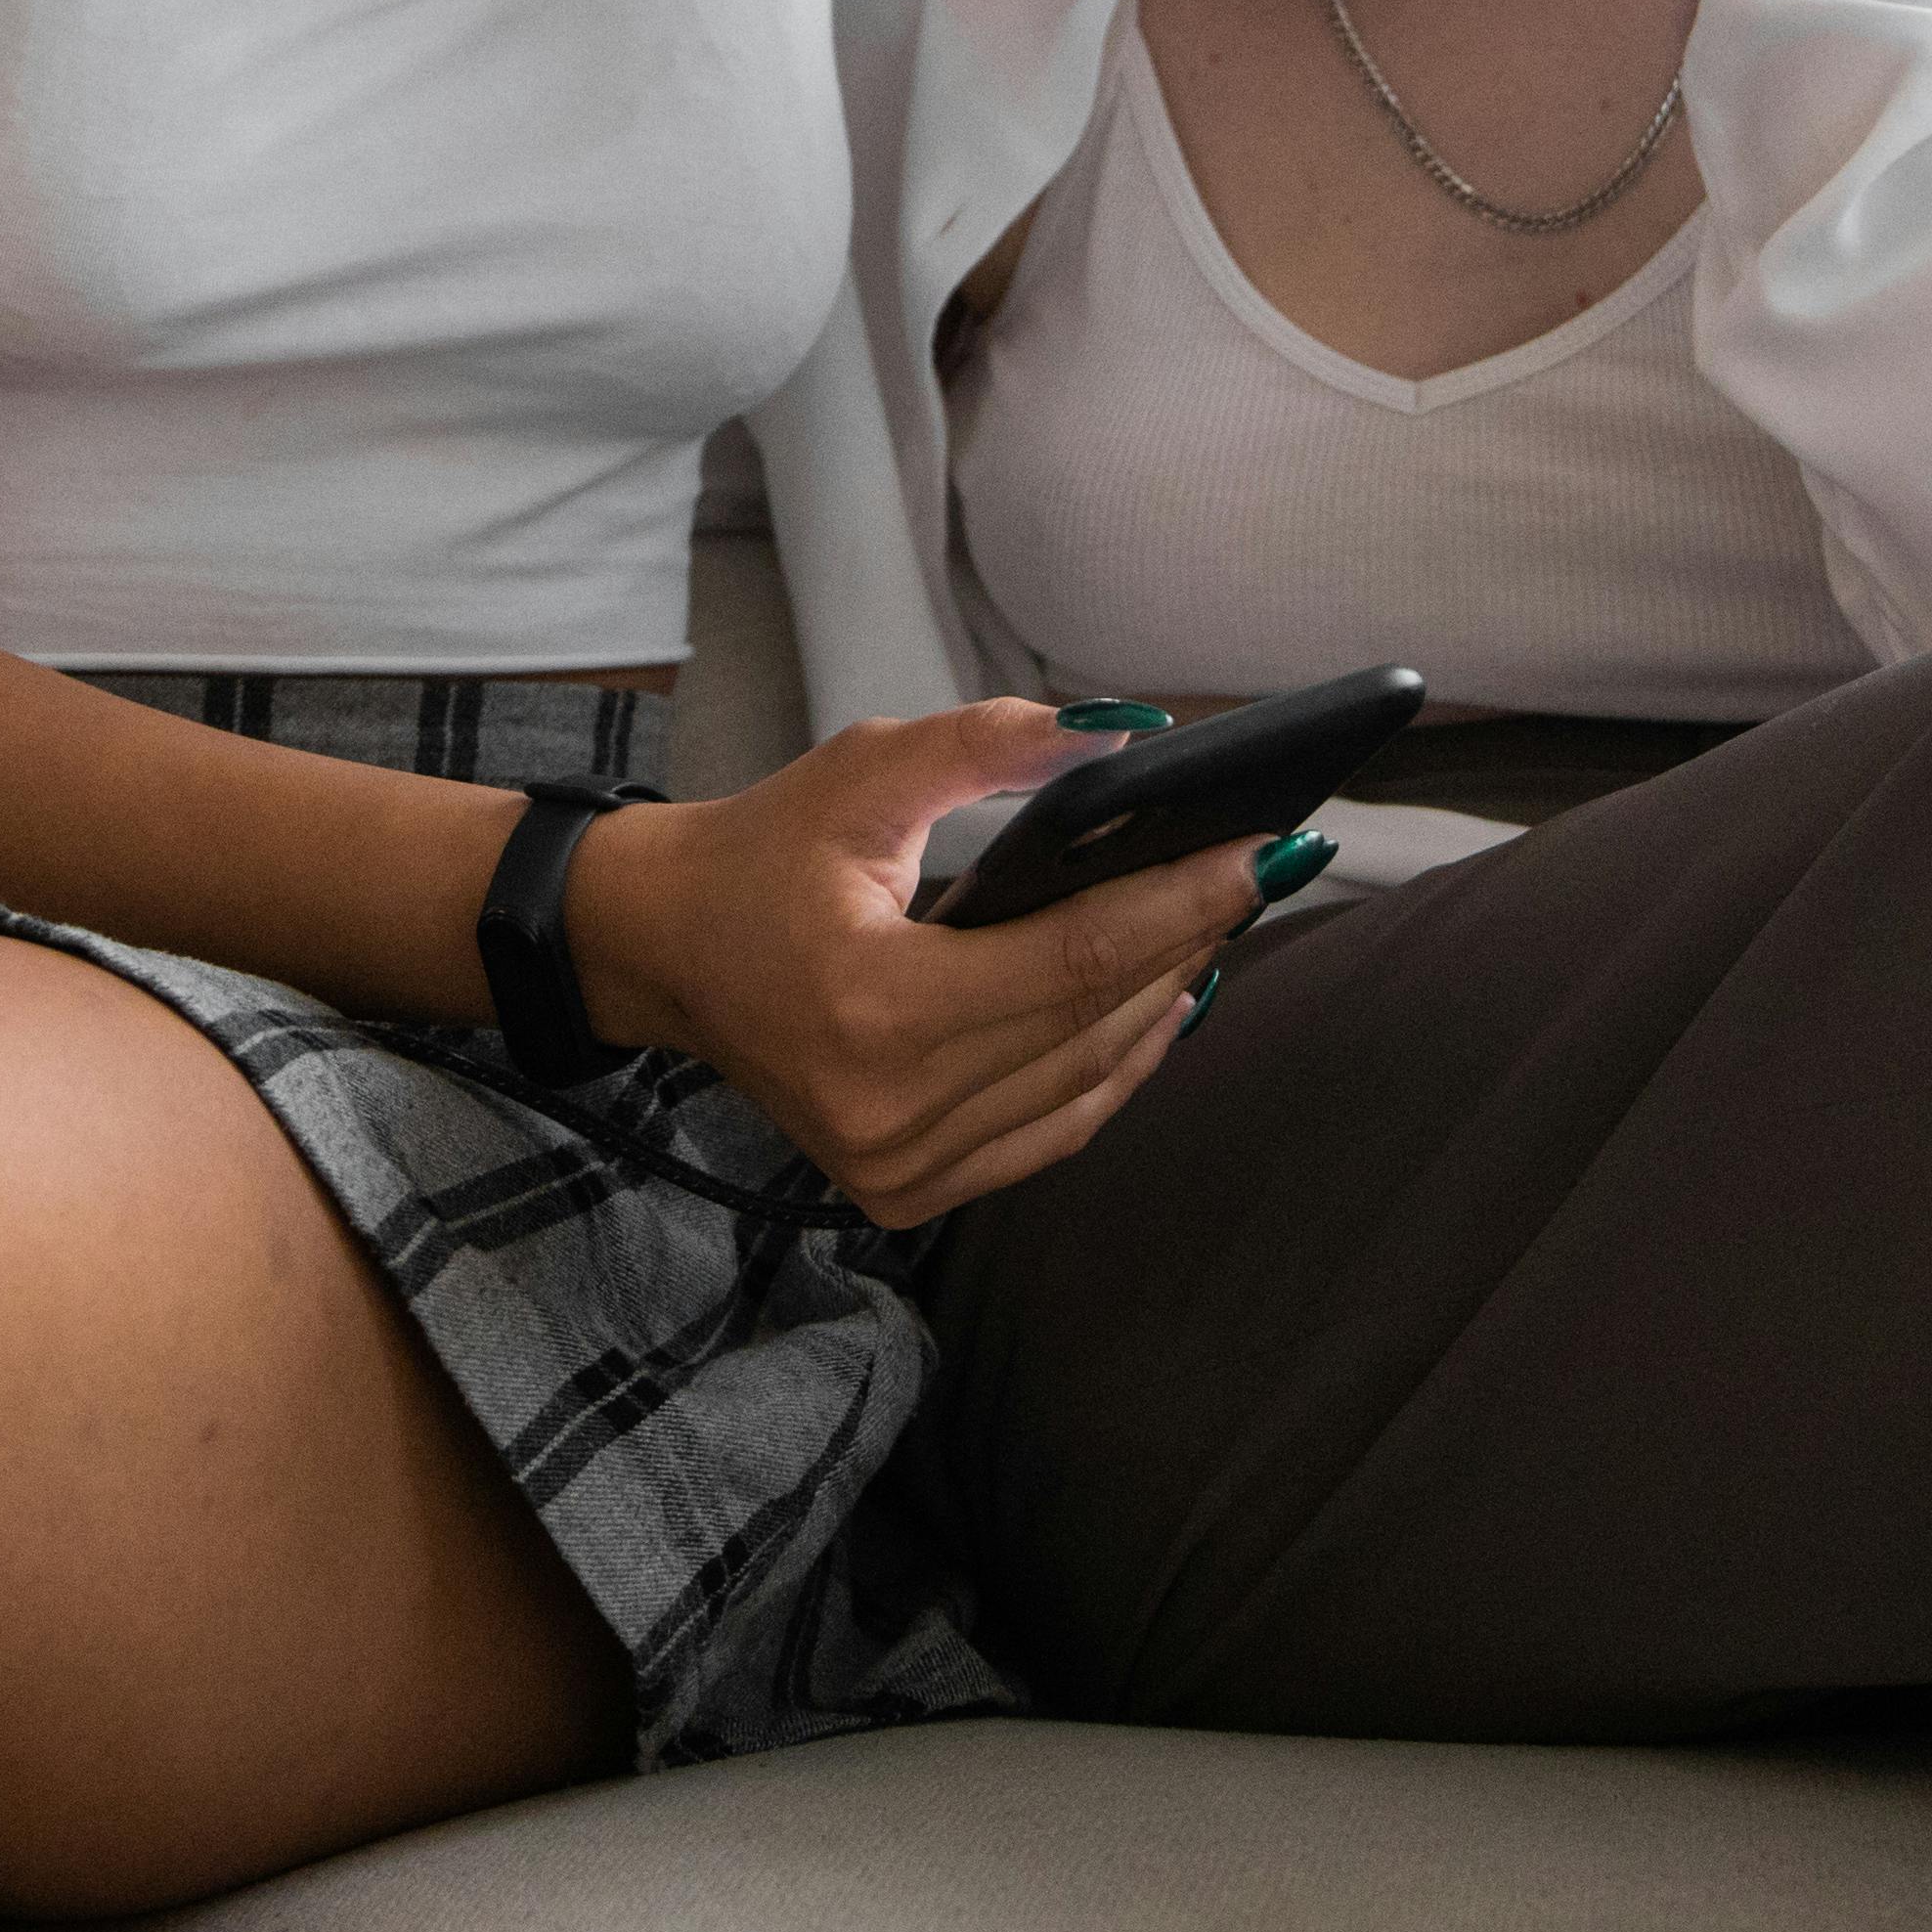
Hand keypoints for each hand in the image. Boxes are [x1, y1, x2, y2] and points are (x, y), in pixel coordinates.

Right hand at [563, 704, 1258, 1225]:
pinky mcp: (907, 1190)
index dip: (1182, 901)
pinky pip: (1052, 1130)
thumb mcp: (862, 770)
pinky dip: (1116, 1067)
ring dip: (1167, 998)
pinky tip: (1165, 1000)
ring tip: (1221, 919)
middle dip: (1191, 936)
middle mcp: (888, 1108)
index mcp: (871, 1006)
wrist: (663, 952)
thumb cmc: (759, 855)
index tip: (1269, 847)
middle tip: (1265, 866)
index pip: (1075, 960)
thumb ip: (993, 744)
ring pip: (1087, 1082)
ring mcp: (899, 1166)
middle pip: (1096, 1022)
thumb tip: (1129, 740)